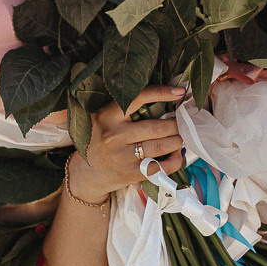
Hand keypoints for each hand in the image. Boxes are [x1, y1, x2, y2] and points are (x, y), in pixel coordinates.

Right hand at [65, 86, 185, 203]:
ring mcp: (122, 156)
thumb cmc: (101, 139)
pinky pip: (160, 167)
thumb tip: (166, 97)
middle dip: (175, 124)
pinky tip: (176, 153)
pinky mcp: (130, 174)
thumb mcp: (104, 117)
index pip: (139, 98)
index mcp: (107, 115)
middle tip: (181, 122)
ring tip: (179, 136)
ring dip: (177, 140)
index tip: (180, 92)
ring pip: (161, 146)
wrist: (85, 173)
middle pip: (156, 127)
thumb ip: (126, 107)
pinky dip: (175, 160)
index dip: (162, 93)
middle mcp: (114, 135)